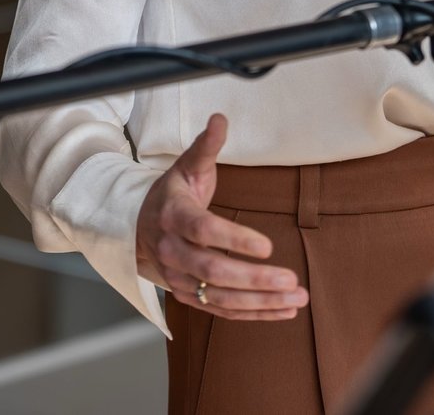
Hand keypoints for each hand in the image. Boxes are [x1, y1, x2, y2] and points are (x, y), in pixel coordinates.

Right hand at [135, 114, 306, 320]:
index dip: (235, 240)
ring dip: (261, 302)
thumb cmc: (171, 194)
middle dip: (254, 279)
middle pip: (213, 271)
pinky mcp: (189, 296)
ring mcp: (179, 278)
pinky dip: (254, 314)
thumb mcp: (185, 166)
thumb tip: (220, 118)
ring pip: (220, 298)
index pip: (204, 231)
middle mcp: (173, 252)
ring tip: (297, 299)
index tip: (268, 246)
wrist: (136, 228)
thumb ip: (206, 145)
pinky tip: (283, 310)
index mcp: (173, 216)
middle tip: (291, 279)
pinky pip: (222, 312)